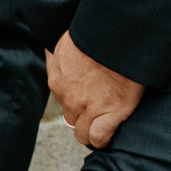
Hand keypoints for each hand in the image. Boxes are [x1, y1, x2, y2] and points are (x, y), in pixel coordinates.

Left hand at [47, 31, 144, 148]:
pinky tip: (108, 136)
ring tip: (103, 126)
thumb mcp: (65, 42)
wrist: (119, 32)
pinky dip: (103, 139)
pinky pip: (100, 137)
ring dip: (91, 131)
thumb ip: (56, 56)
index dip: (76, 102)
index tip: (87, 99)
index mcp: (57, 81)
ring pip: (83, 132)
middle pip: (72, 119)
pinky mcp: (113, 111)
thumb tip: (50, 56)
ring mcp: (90, 107)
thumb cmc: (96, 33)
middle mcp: (70, 99)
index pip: (63, 101)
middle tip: (97, 114)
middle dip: (83, 118)